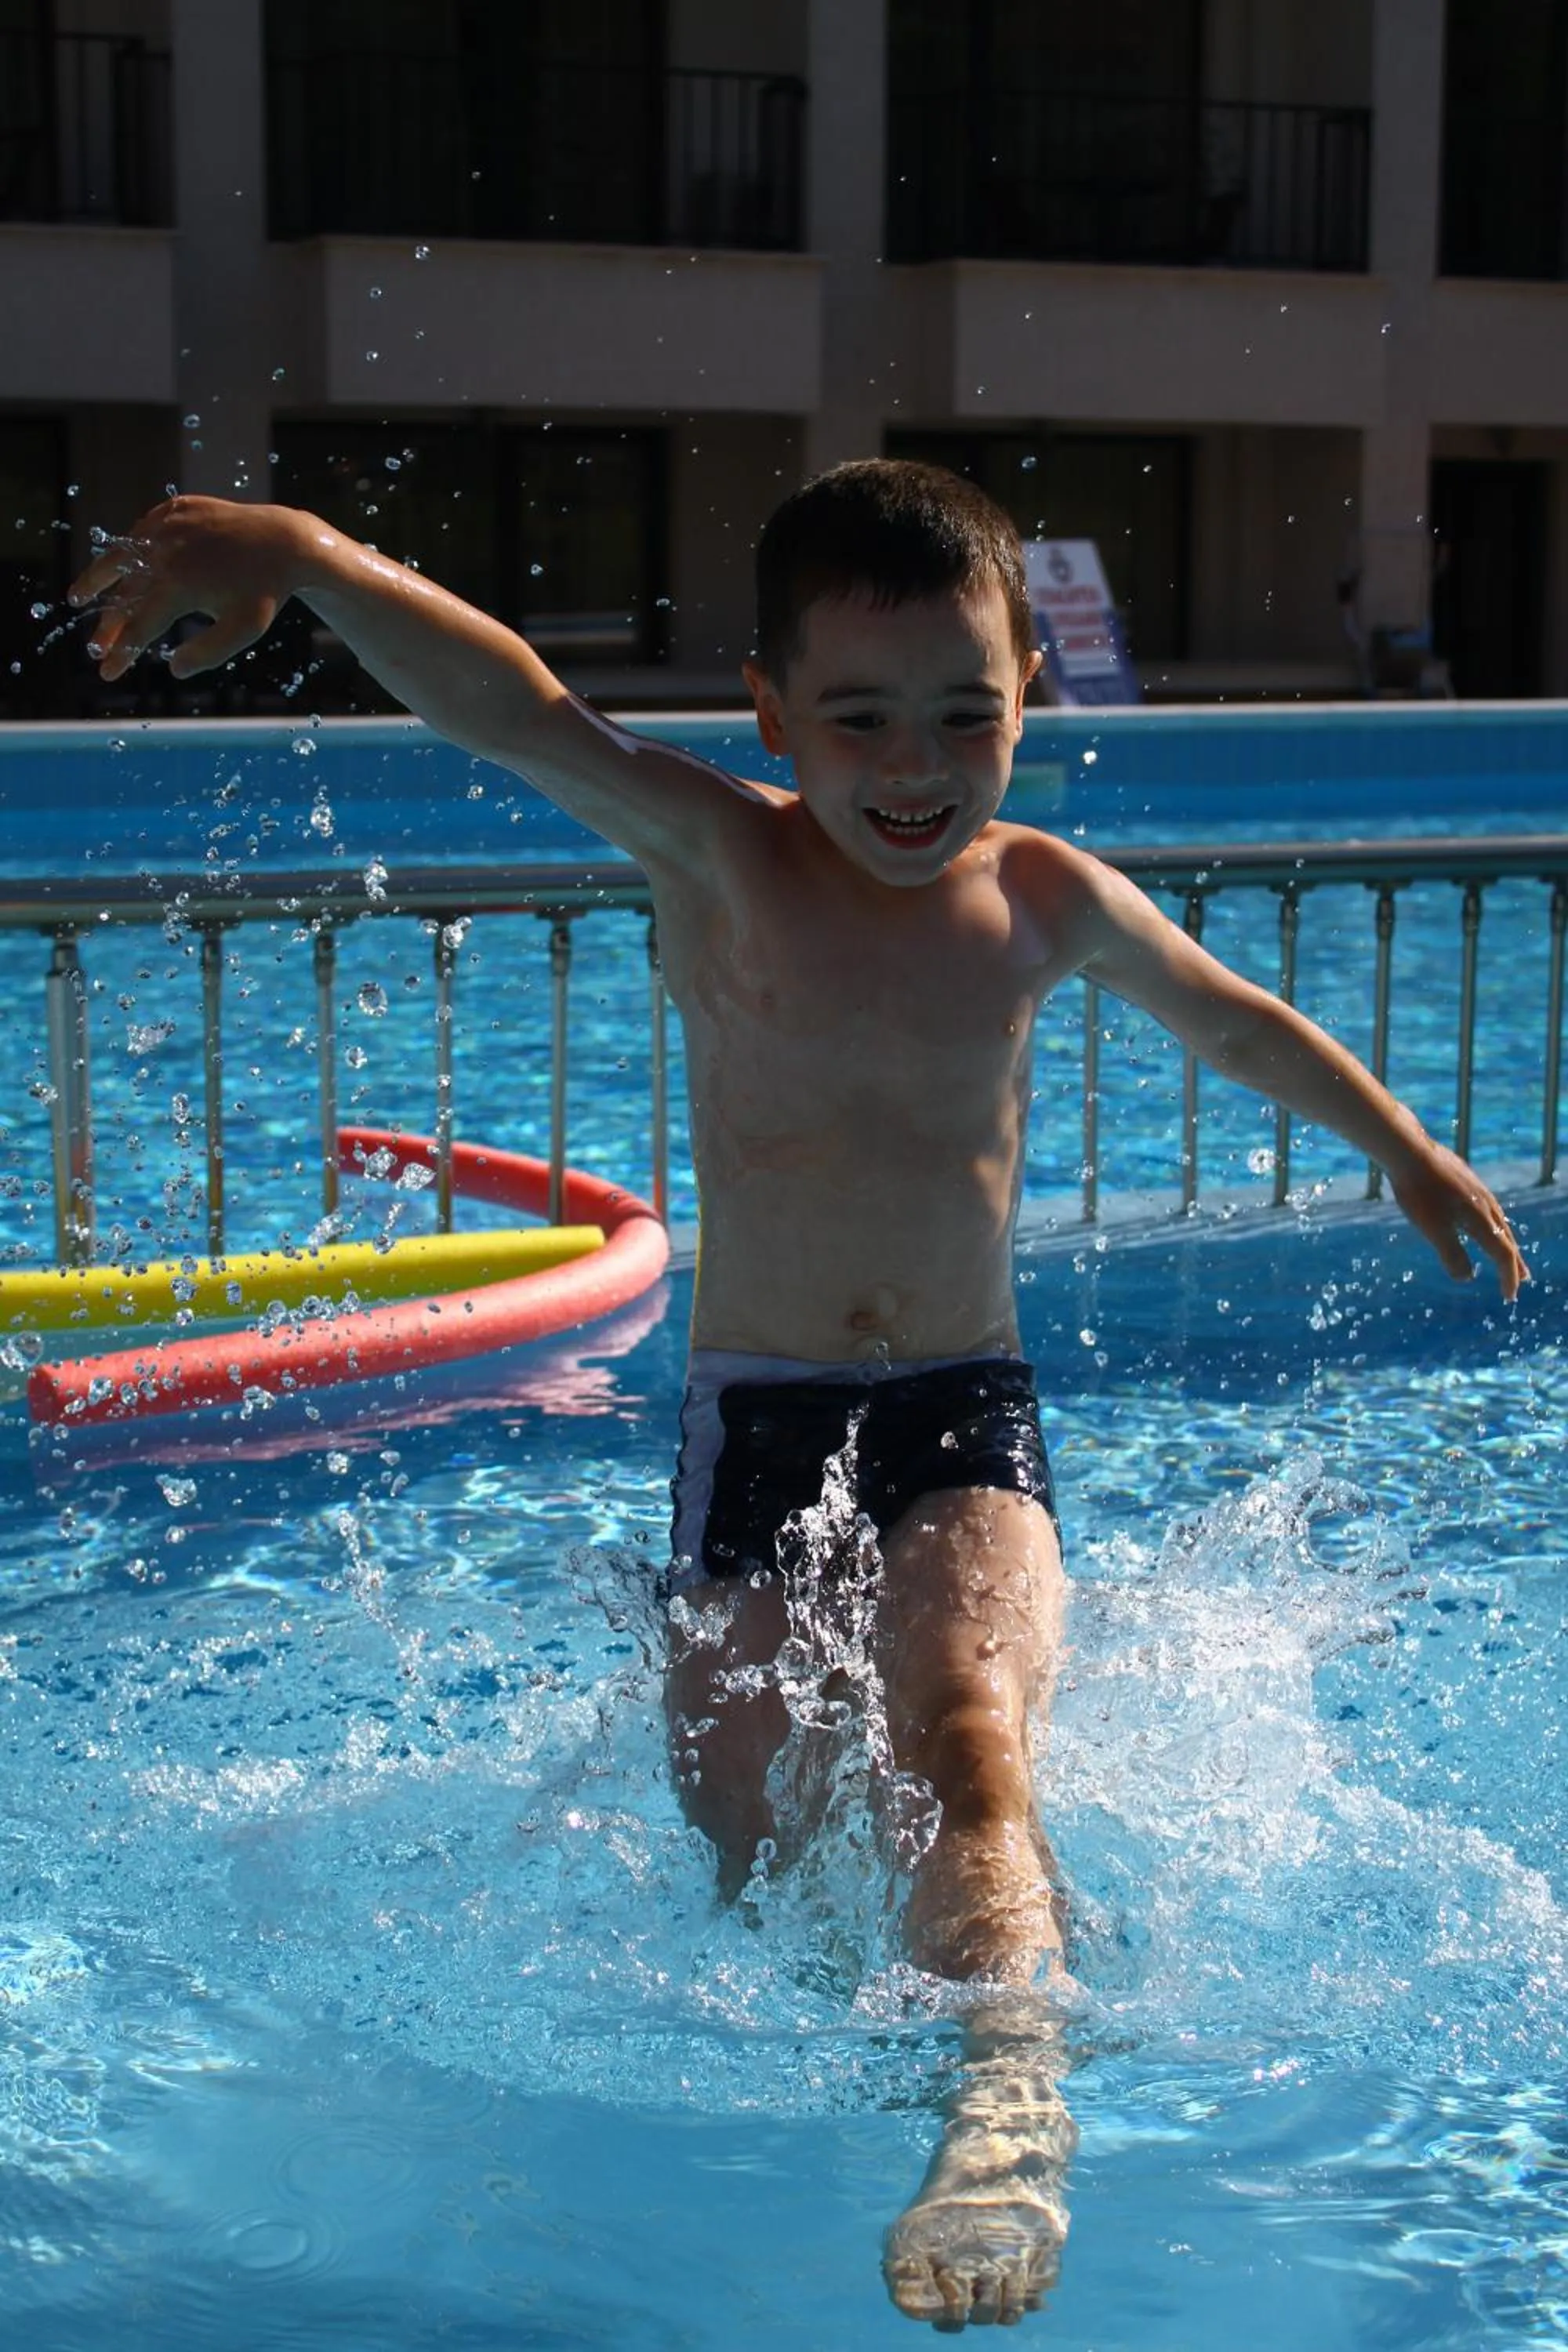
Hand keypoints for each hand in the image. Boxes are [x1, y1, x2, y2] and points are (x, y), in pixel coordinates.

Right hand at [67, 495, 313, 682]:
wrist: (284, 542)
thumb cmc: (265, 592)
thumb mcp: (243, 631)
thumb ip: (207, 653)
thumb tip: (173, 668)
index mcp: (180, 586)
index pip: (140, 626)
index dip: (121, 651)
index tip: (107, 672)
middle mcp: (167, 553)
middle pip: (125, 594)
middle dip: (108, 625)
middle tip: (94, 648)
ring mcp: (168, 526)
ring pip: (123, 556)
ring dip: (99, 578)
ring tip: (78, 596)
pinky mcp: (175, 509)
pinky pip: (143, 531)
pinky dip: (128, 549)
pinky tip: (116, 565)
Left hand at [1390, 1141, 1528, 1301]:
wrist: (1408, 1150)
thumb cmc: (1419, 1192)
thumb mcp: (1433, 1229)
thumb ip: (1452, 1255)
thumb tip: (1467, 1278)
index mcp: (1482, 1220)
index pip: (1503, 1254)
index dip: (1507, 1277)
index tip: (1509, 1297)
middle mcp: (1486, 1205)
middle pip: (1506, 1238)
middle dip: (1514, 1262)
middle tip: (1523, 1279)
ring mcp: (1477, 1189)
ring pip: (1498, 1221)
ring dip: (1505, 1241)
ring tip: (1507, 1251)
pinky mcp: (1465, 1179)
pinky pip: (1486, 1207)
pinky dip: (1491, 1223)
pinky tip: (1481, 1220)